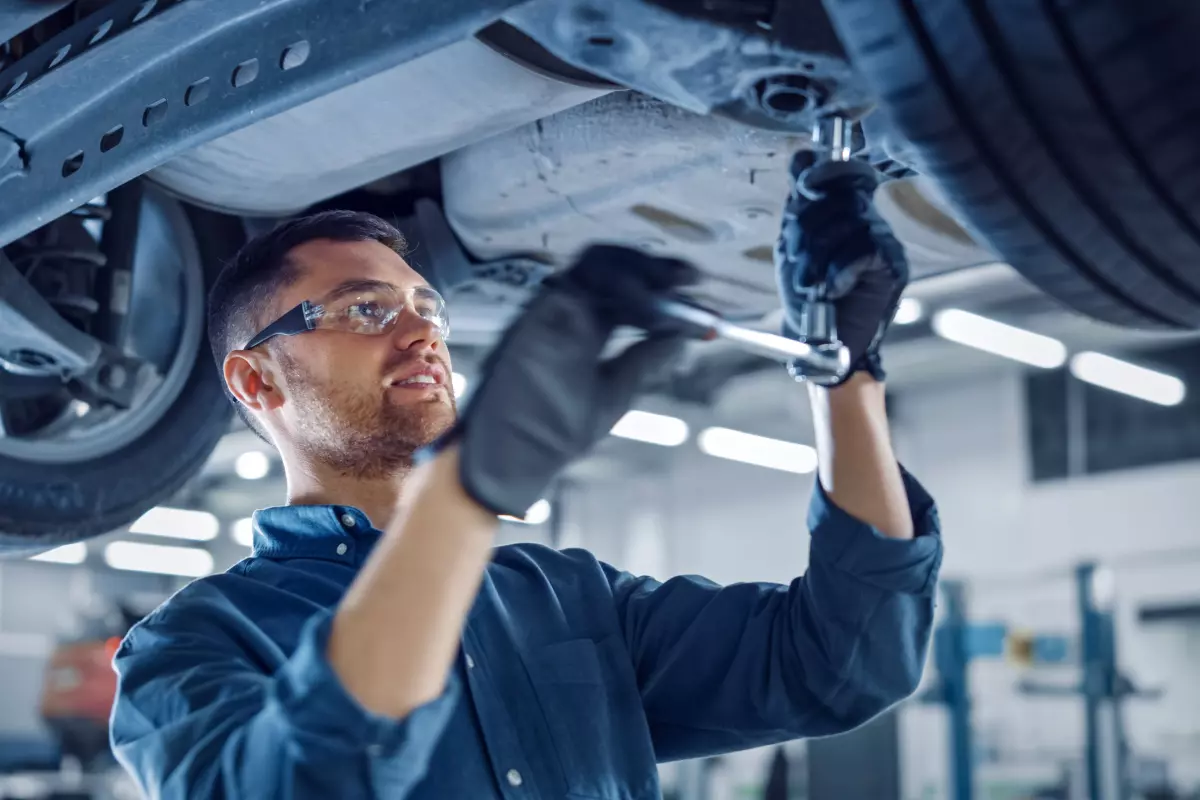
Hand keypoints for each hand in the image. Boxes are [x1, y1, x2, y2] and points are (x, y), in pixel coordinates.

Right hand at [435, 245, 697, 517]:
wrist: (513, 456)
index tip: (695, 287)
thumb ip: (644, 360)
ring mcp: (552, 310)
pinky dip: (617, 285)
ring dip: (639, 272)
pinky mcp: (539, 313)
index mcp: (586, 328)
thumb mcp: (613, 392)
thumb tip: (683, 337)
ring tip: (671, 291)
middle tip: (690, 277)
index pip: (627, 291)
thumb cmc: (554, 431)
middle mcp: (569, 313)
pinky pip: (580, 281)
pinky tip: (644, 306)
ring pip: (598, 264)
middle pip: (616, 268)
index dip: (661, 284)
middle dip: (656, 268)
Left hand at [774, 151, 909, 383]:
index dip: (823, 172)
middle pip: (836, 198)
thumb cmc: (807, 300)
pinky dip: (838, 272)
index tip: (804, 186)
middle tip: (796, 263)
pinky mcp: (893, 266)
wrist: (824, 346)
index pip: (840, 172)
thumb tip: (803, 157)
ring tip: (808, 285)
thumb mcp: (793, 248)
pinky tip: (832, 291)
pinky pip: (862, 250)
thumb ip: (799, 207)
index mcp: (843, 213)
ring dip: (816, 258)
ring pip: (847, 224)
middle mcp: (867, 221)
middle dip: (805, 231)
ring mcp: (883, 241)